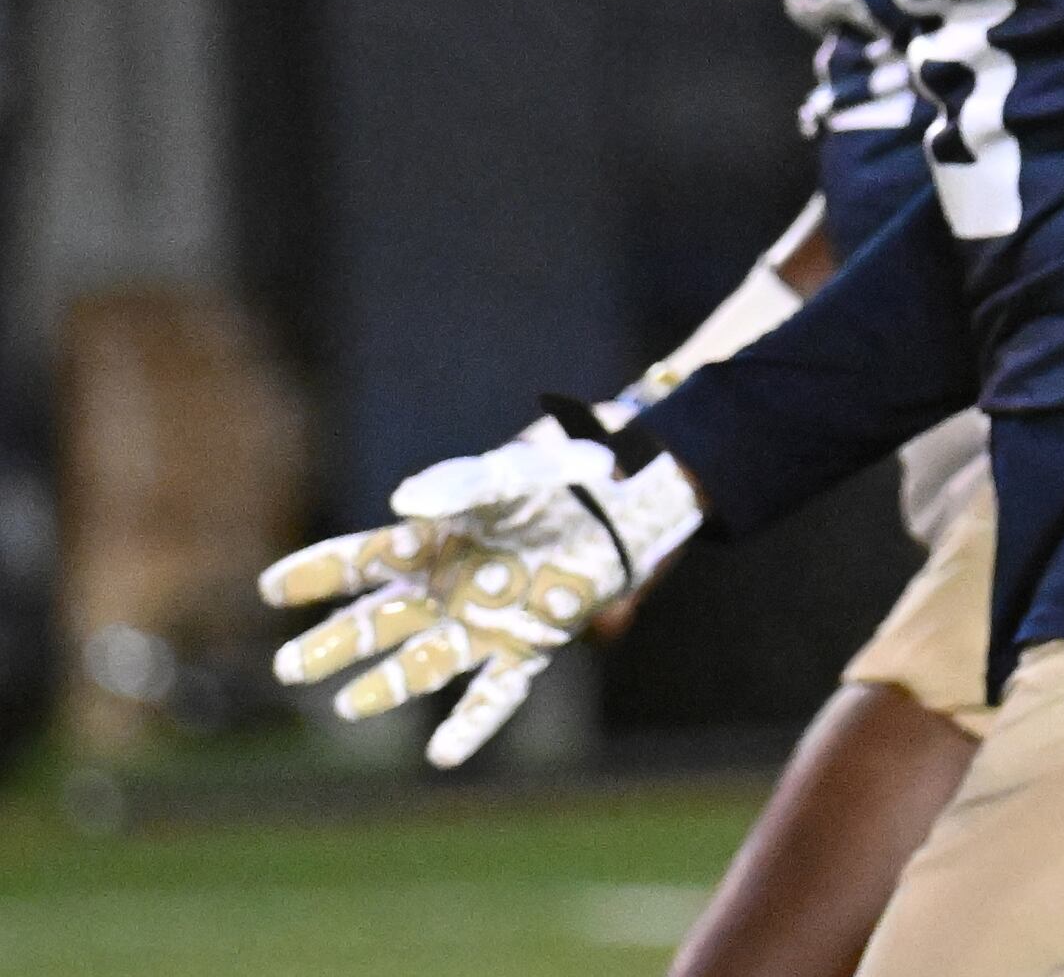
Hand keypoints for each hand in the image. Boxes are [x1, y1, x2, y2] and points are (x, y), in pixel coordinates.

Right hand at [261, 426, 699, 766]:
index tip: (271, 588)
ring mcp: (485, 621)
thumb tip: (405, 503)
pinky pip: (495, 692)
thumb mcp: (511, 475)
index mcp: (433, 541)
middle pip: (380, 622)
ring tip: (348, 706)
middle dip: (336, 645)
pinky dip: (471, 723)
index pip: (362, 561)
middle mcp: (448, 588)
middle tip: (291, 668)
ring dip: (387, 686)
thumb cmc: (560, 479)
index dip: (319, 573)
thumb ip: (461, 484)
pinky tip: (443, 756)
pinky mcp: (531, 644)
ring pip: (424, 662)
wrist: (624, 499)